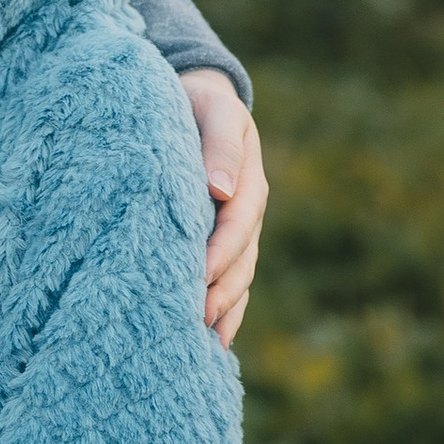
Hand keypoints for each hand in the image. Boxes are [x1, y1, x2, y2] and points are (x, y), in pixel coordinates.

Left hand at [180, 72, 267, 346]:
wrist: (195, 101)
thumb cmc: (198, 103)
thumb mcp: (214, 109)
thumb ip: (221, 144)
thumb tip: (221, 189)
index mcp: (247, 182)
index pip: (237, 224)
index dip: (220, 252)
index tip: (200, 276)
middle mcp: (245, 213)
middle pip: (240, 260)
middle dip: (221, 292)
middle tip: (196, 319)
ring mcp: (236, 232)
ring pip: (237, 278)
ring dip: (223, 309)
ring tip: (201, 341)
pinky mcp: (221, 244)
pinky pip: (230, 283)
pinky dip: (224, 313)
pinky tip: (209, 343)